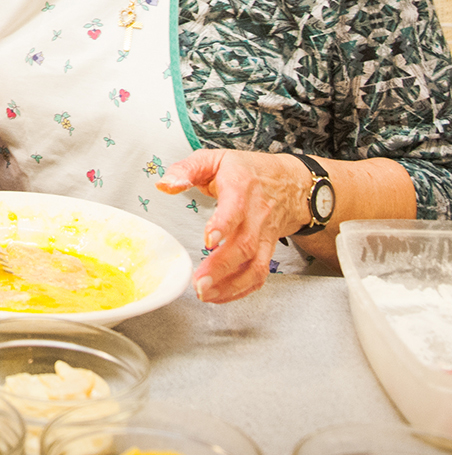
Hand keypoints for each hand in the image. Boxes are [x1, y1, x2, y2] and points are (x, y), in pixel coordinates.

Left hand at [156, 149, 308, 303]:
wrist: (290, 184)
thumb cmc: (246, 171)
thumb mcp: (214, 159)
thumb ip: (187, 169)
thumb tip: (165, 184)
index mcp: (241, 187)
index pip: (236, 208)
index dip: (224, 225)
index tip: (208, 241)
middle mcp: (257, 215)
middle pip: (245, 245)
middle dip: (221, 267)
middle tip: (199, 282)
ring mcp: (265, 236)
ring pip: (255, 265)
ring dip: (231, 285)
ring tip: (205, 294)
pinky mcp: (268, 251)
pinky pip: (259, 275)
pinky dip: (242, 290)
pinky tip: (220, 296)